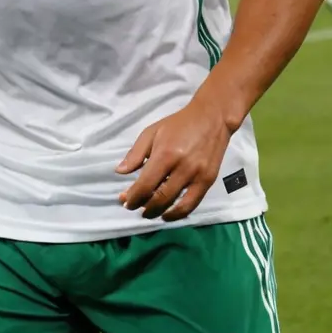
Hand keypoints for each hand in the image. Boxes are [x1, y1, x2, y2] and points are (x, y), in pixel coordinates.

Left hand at [115, 95, 232, 221]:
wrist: (211, 119)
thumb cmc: (177, 124)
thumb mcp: (151, 132)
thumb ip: (135, 154)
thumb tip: (120, 172)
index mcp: (165, 154)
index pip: (146, 184)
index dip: (133, 197)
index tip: (125, 201)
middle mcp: (182, 168)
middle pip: (160, 198)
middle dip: (144, 207)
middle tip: (134, 208)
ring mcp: (197, 176)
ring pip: (176, 204)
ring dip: (159, 213)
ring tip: (148, 213)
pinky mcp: (209, 181)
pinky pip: (193, 204)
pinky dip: (179, 213)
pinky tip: (168, 214)